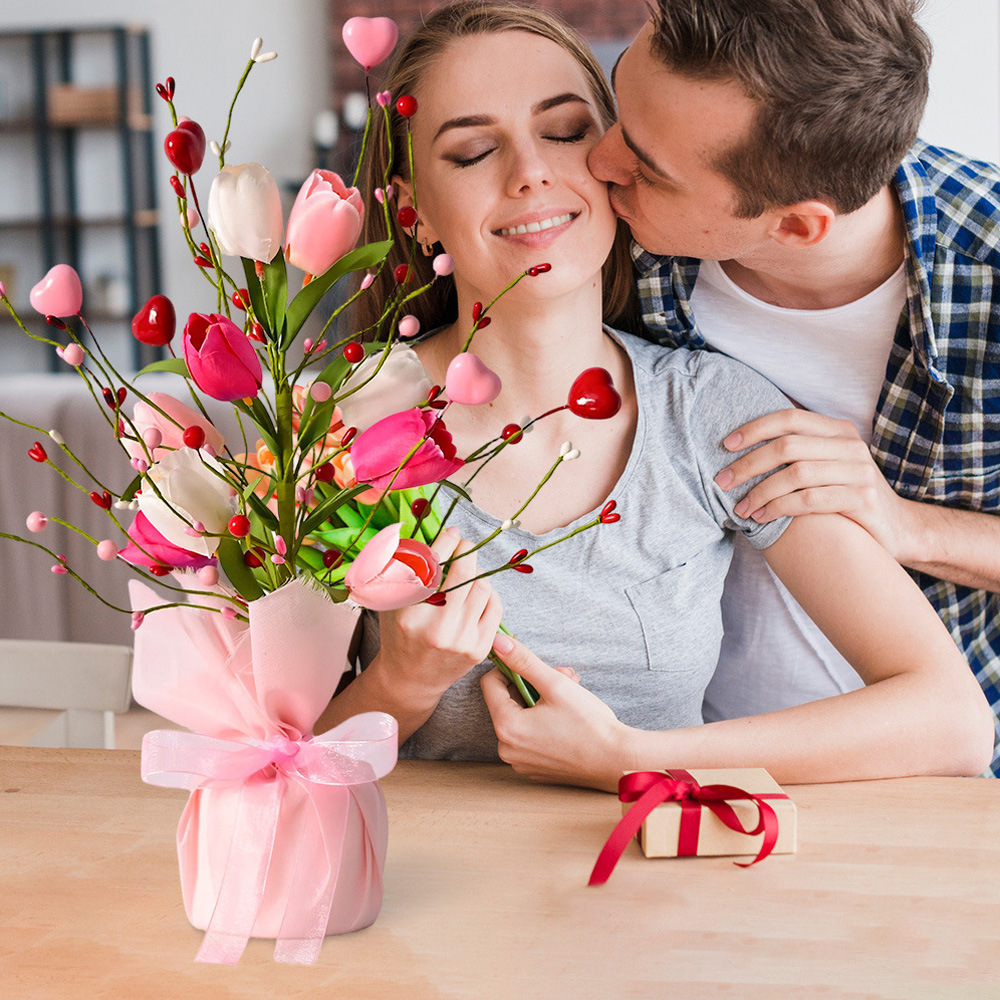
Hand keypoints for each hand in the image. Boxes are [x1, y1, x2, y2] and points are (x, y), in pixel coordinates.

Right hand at [375, 527, 502, 707]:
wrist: (410, 679)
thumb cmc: (398, 634)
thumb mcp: (390, 604)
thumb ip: (402, 571)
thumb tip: (428, 537)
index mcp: (408, 615)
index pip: (433, 567)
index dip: (446, 543)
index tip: (451, 532)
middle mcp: (436, 630)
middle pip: (462, 574)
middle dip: (466, 551)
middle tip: (464, 545)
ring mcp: (461, 641)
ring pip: (482, 587)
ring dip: (478, 571)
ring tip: (468, 569)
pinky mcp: (479, 649)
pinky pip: (494, 607)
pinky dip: (489, 591)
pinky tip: (479, 588)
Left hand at [481, 635, 629, 790]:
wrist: (616, 762)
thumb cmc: (589, 724)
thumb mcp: (555, 685)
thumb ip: (524, 661)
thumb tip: (498, 642)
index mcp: (507, 727)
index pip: (490, 684)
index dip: (509, 667)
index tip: (530, 663)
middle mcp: (507, 749)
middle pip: (508, 701)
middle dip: (532, 683)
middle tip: (562, 676)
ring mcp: (521, 761)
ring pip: (521, 717)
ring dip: (541, 701)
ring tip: (571, 694)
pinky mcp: (535, 768)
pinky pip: (529, 736)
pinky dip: (543, 722)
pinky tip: (567, 716)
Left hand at [714, 408, 909, 558]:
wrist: (898, 529)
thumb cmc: (847, 497)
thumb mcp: (827, 466)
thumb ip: (798, 452)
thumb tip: (743, 446)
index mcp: (838, 431)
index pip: (789, 418)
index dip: (754, 429)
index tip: (726, 445)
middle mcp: (850, 446)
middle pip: (787, 447)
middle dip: (748, 464)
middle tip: (722, 481)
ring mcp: (859, 471)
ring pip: (795, 474)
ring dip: (760, 492)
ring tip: (740, 508)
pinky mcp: (862, 499)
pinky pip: (809, 500)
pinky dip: (779, 508)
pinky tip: (762, 517)